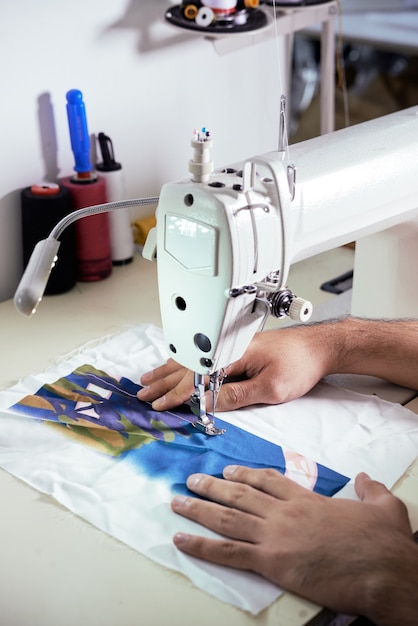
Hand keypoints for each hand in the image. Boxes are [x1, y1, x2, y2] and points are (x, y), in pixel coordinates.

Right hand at [137, 326, 331, 410]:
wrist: (320, 346)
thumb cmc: (300, 365)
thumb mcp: (270, 388)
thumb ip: (236, 396)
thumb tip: (207, 404)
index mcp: (233, 354)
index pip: (195, 377)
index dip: (175, 394)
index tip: (160, 405)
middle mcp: (228, 347)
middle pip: (187, 366)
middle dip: (163, 382)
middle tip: (142, 395)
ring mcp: (231, 346)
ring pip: (192, 359)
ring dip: (168, 371)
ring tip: (148, 379)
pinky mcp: (237, 348)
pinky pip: (203, 357)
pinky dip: (183, 364)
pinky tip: (176, 366)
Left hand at [171, 466, 417, 623]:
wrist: (383, 569)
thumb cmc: (383, 542)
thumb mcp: (383, 507)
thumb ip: (371, 489)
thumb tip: (367, 478)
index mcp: (307, 499)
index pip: (270, 480)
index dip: (246, 473)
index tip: (230, 470)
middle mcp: (285, 512)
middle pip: (240, 493)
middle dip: (212, 486)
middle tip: (192, 480)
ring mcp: (275, 535)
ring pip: (227, 517)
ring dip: (199, 508)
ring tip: (178, 501)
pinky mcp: (271, 561)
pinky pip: (228, 552)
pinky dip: (201, 546)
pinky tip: (182, 541)